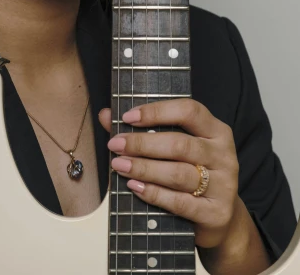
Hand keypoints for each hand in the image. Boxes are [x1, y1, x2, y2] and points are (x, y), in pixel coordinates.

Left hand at [98, 99, 239, 249]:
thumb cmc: (192, 173)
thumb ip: (142, 129)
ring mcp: (223, 185)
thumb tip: (105, 115)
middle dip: (142, 144)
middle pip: (179, 144)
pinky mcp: (216, 213)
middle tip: (115, 145)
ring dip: (144, 168)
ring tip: (119, 165)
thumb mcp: (175, 148)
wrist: (221, 219)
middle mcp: (223, 155)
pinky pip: (179, 202)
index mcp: (216, 130)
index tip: (127, 117)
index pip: (189, 111)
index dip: (157, 111)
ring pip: (178, 174)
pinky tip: (135, 186)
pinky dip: (154, 193)